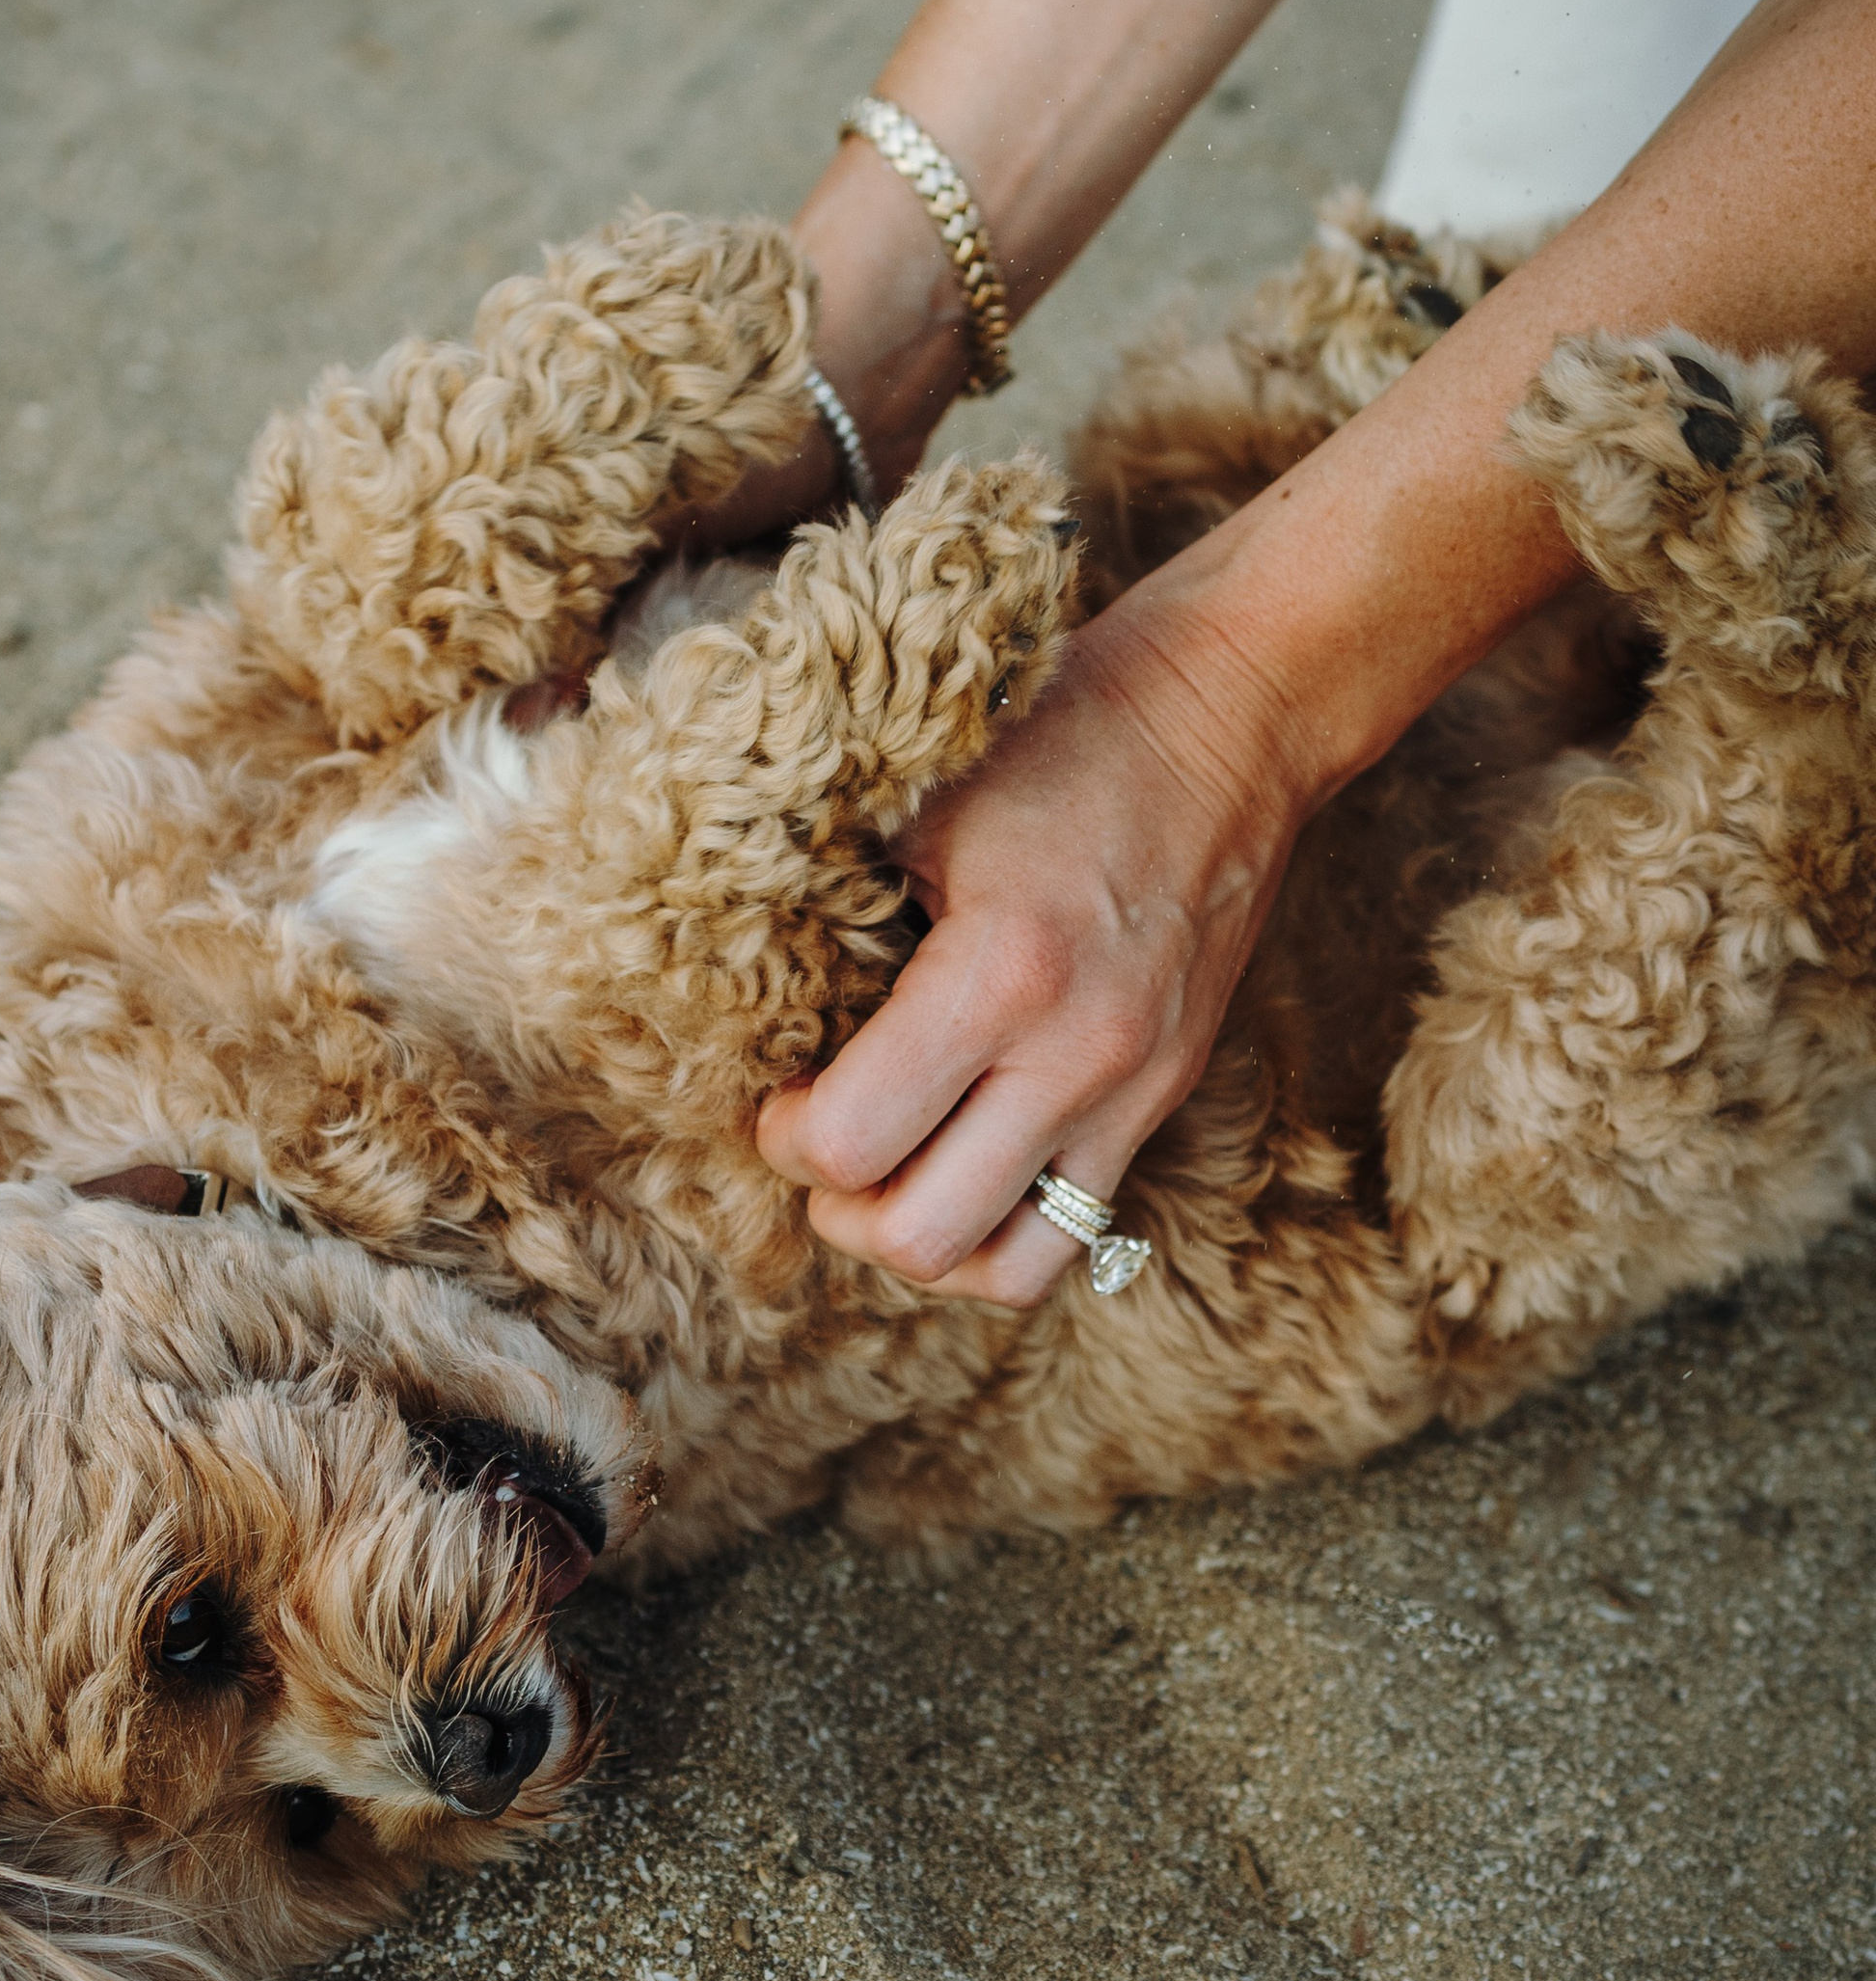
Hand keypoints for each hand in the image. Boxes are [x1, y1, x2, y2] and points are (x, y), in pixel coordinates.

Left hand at [756, 549, 1309, 1299]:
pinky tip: (957, 1164)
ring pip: (1006, 1269)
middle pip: (921, 1236)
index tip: (776, 1090)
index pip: (851, 1143)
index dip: (785, 1137)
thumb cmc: (1060, 732)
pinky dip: (998, 1226)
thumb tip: (746, 1000)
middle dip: (838, 1205)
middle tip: (818, 1140)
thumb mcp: (920, 800)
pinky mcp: (1166, 1096)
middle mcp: (1079, 1056)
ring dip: (922, 1241)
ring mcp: (1135, 1089)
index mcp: (1002, 972)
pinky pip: (1076, 1231)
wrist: (1233, 711)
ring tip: (885, 1174)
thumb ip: (840, 912)